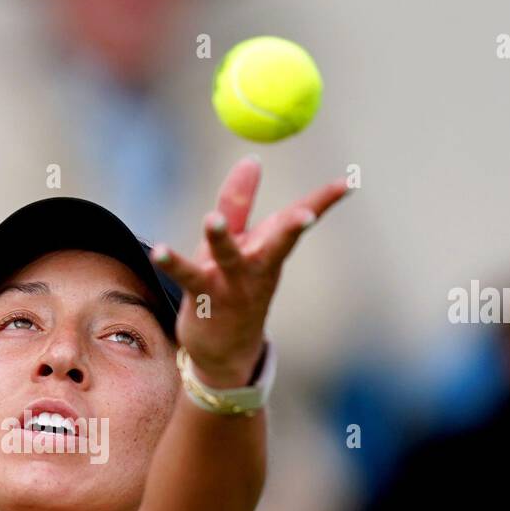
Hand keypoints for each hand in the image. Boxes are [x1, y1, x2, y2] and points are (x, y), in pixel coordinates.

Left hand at [151, 157, 350, 386]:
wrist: (225, 352)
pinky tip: (160, 251)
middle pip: (277, 242)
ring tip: (213, 221)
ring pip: (229, 257)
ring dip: (221, 238)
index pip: (299, 220)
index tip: (349, 182)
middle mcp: (256, 266)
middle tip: (305, 215)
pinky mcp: (202, 296)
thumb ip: (240, 201)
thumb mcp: (240, 243)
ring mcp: (231, 283)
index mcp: (269, 249)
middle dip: (292, 228)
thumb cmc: (234, 287)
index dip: (324, 201)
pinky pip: (187, 276)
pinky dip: (173, 263)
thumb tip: (252, 159)